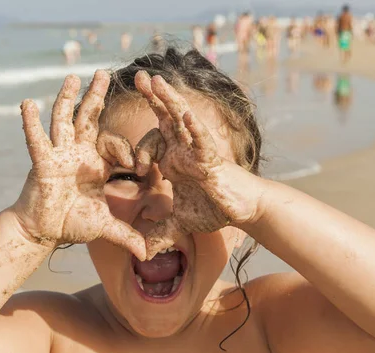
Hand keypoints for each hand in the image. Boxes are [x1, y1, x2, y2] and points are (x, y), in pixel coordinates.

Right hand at [12, 71, 145, 260]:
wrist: (44, 230)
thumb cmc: (72, 223)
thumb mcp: (104, 226)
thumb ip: (126, 235)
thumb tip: (147, 254)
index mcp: (96, 163)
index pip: (115, 145)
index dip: (128, 152)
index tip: (140, 167)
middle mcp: (78, 153)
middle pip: (88, 118)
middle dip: (96, 96)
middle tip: (104, 73)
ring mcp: (59, 154)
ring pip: (64, 120)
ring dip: (67, 98)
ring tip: (72, 76)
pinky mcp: (42, 162)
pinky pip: (36, 139)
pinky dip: (30, 122)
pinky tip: (27, 103)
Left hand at [134, 71, 261, 257]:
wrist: (242, 210)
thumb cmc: (213, 208)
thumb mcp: (178, 221)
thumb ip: (159, 232)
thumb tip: (143, 252)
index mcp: (173, 159)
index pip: (150, 141)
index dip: (137, 150)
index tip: (133, 167)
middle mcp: (183, 149)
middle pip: (164, 117)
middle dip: (152, 98)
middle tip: (138, 77)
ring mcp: (197, 151)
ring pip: (180, 119)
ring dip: (168, 99)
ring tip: (155, 80)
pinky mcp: (211, 158)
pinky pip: (200, 140)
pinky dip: (192, 128)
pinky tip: (182, 115)